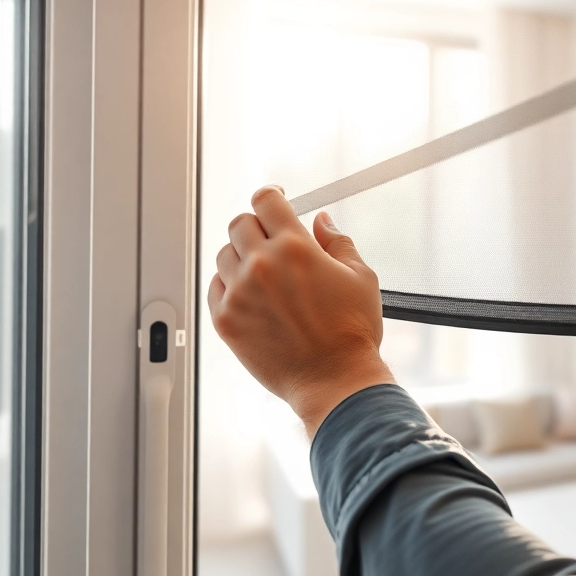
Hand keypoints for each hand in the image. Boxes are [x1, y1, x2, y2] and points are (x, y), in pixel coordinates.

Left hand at [208, 185, 394, 435]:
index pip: (265, 200)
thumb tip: (322, 220)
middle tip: (272, 240)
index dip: (271, 195)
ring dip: (242, 256)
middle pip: (240, 223)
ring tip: (263, 273)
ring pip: (224, 254)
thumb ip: (338, 241)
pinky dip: (229, 285)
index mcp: (295, 247)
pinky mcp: (226, 321)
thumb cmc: (353, 332)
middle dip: (257, 226)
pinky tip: (250, 295)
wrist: (335, 381)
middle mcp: (262, 265)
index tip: (275, 199)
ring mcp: (239, 293)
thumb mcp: (360, 277)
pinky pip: (215, 287)